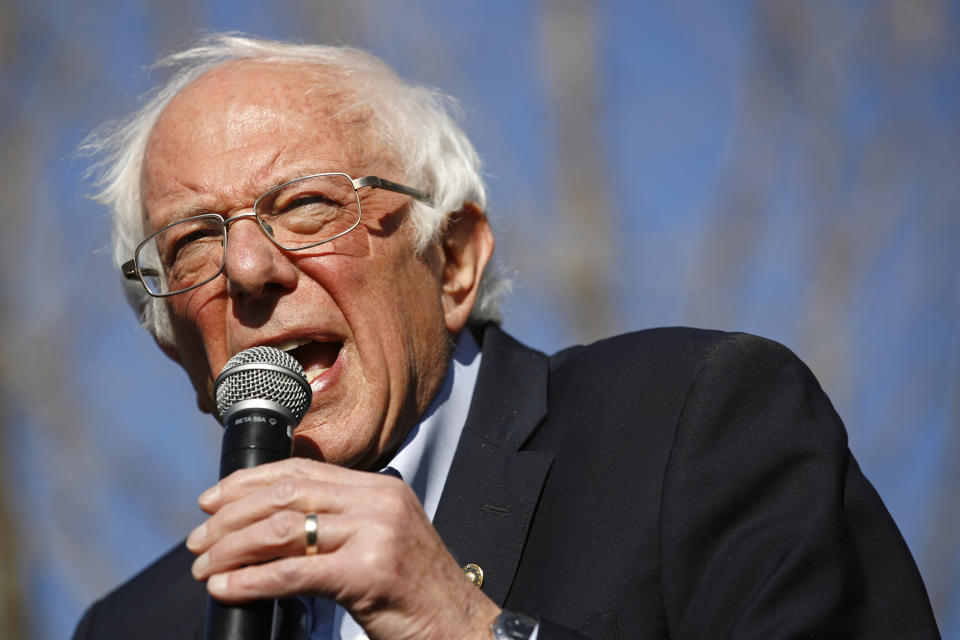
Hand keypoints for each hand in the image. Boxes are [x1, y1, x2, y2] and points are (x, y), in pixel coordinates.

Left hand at [186, 458, 499, 639]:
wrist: (461, 631)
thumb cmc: (415, 597)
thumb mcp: (380, 544)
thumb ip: (339, 525)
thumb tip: (268, 527)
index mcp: (380, 488)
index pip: (302, 469)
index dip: (249, 482)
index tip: (211, 500)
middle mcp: (379, 501)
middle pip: (287, 494)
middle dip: (231, 515)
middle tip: (197, 540)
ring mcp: (377, 533)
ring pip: (284, 529)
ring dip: (232, 549)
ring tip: (204, 567)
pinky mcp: (370, 571)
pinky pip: (294, 571)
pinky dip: (251, 580)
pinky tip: (226, 589)